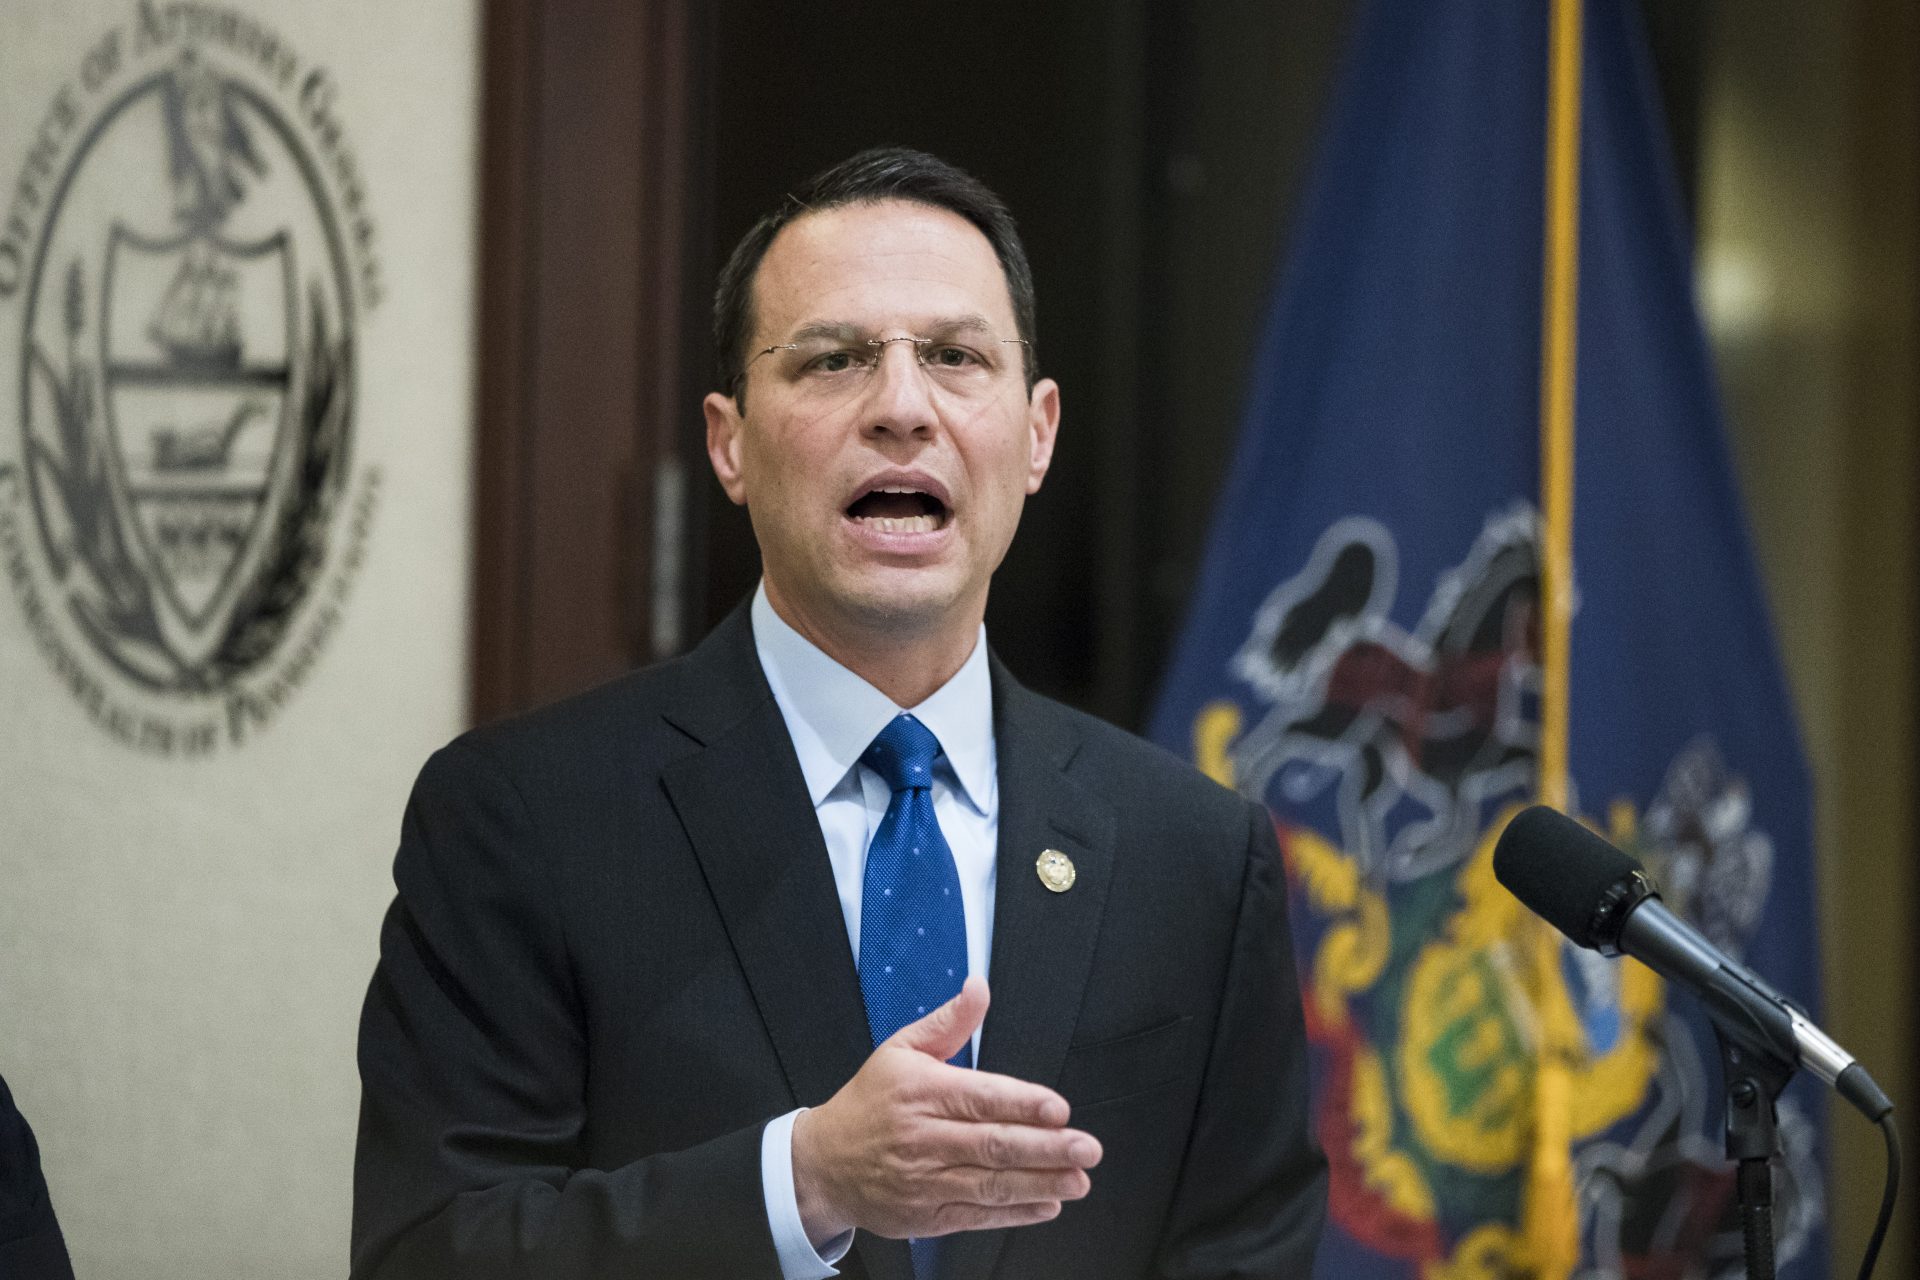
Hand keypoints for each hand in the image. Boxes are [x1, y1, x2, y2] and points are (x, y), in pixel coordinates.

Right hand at [790, 977, 1101, 1244]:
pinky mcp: (925, 1216)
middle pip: (993, 1145)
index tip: (1059, 1109)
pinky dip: (1014, 1214)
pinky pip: (977, 1216)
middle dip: (1046, 1149)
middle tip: (1087, 1148)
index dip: (1024, 1104)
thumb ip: (949, 1022)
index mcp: (920, 1092)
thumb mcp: (900, 1049)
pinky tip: (1046, 1204)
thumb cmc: (869, 1102)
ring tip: (1077, 1179)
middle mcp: (923, 1138)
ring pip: (990, 1184)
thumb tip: (979, 987)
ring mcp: (924, 1181)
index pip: (980, 1098)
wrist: (822, 1163)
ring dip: (1040, 1184)